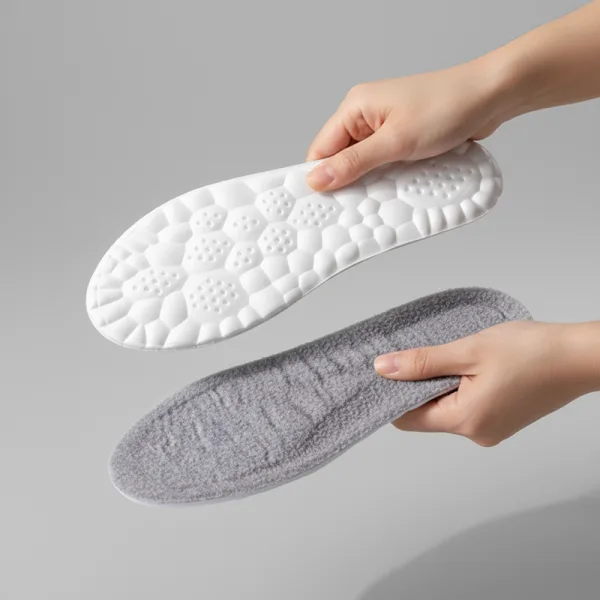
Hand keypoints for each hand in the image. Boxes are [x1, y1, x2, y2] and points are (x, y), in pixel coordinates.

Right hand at [305, 1, 599, 192]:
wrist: (491, 96)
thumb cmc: (447, 106)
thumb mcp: (395, 142)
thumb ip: (354, 163)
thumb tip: (318, 178)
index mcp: (355, 107)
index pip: (321, 149)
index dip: (320, 177)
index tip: (322, 205)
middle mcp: (366, 115)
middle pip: (341, 158)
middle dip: (347, 183)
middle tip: (352, 208)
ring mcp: (385, 126)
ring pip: (363, 163)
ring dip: (369, 182)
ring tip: (376, 199)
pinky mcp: (402, 137)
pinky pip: (383, 162)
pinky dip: (387, 177)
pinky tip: (394, 189)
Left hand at [374, 321, 599, 446]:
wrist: (580, 356)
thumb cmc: (533, 352)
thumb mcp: (468, 350)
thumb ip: (422, 362)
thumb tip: (384, 368)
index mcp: (467, 421)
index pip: (409, 418)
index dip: (392, 394)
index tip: (385, 371)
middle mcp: (477, 433)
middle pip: (426, 414)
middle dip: (416, 385)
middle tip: (418, 354)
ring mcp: (491, 428)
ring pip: (446, 408)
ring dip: (438, 383)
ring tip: (450, 355)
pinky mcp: (501, 418)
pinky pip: (465, 406)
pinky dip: (457, 386)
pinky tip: (466, 364)